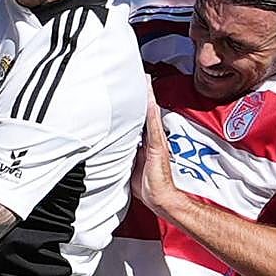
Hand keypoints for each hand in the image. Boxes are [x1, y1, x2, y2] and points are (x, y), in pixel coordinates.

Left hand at [132, 79, 176, 218]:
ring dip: (148, 98)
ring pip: (151, 115)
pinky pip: (153, 126)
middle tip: (141, 77)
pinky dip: (151, 112)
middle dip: (144, 95)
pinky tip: (149, 100)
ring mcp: (157, 142)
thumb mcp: (132, 165)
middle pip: (147, 113)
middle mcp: (153, 140)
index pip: (141, 119)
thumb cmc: (148, 185)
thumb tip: (115, 147)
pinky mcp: (158, 147)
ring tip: (145, 81)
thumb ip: (126, 153)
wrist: (160, 197)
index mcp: (147, 143)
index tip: (134, 90)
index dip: (137, 105)